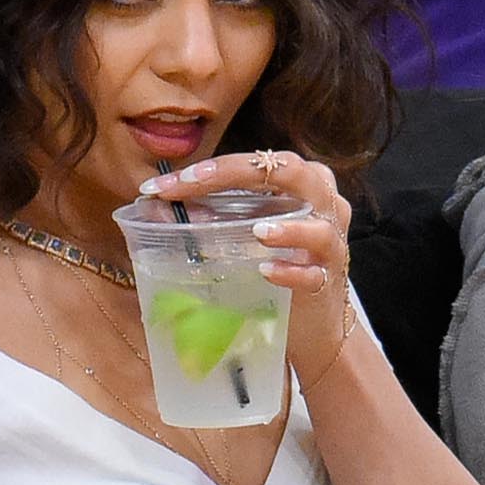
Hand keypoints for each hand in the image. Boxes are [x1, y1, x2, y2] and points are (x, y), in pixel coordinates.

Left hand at [139, 147, 357, 378]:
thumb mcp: (241, 233)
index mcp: (300, 181)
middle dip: (236, 174)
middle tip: (191, 184)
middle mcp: (322, 203)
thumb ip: (208, 216)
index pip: (257, 162)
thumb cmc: (278, 262)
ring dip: (287, 228)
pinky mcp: (327, 280)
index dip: (211, 167)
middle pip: (292, 172)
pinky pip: (313, 274)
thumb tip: (154, 207)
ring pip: (317, 227)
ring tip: (257, 232)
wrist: (311, 321)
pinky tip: (267, 271)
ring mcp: (330, 243)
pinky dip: (290, 271)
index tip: (164, 185)